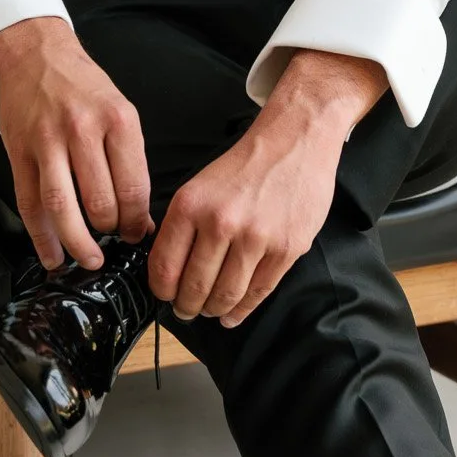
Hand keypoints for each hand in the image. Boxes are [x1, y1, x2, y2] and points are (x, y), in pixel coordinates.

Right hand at [0, 17, 151, 271]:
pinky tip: (51, 254)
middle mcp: (83, 130)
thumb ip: (130, 160)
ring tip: (88, 259)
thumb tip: (141, 214)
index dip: (137, 220)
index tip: (138, 233)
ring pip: (62, 207)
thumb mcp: (120, 110)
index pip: (133, 186)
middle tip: (113, 242)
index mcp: (117, 120)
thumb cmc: (83, 85)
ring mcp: (48, 141)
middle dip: (110, 232)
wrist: (37, 53)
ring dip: (77, 243)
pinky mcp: (20, 152)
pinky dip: (40, 236)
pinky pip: (30, 203)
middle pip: (100, 201)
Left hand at [148, 50, 386, 327]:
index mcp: (191, 205)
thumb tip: (166, 268)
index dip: (161, 290)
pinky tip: (233, 314)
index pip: (165, 267)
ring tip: (209, 310)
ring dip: (213, 310)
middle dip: (186, 307)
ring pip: (226, 295)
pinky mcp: (286, 249)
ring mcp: (257, 239)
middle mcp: (221, 223)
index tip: (164, 295)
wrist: (294, 141)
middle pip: (195, 288)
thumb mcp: (199, 186)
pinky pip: (259, 292)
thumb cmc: (246, 165)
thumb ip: (182, 225)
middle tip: (186, 310)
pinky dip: (242, 310)